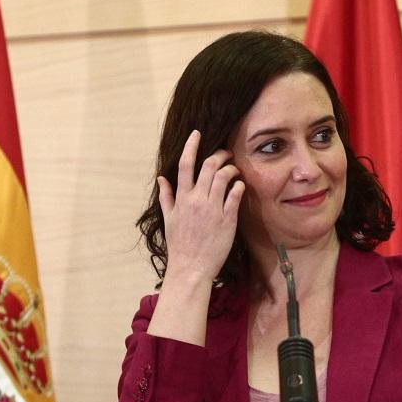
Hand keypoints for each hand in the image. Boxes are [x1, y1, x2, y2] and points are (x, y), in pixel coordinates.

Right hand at [157, 129, 245, 284]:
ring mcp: (213, 209)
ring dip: (231, 168)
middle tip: (226, 153)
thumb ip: (166, 197)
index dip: (191, 146)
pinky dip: (239, 185)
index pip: (185, 165)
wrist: (191, 267)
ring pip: (224, 176)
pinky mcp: (227, 219)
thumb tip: (161, 179)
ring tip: (235, 170)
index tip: (197, 133)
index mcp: (181, 198)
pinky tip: (240, 185)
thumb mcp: (168, 219)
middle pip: (208, 166)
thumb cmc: (179, 245)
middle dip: (219, 154)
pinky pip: (235, 194)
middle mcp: (197, 200)